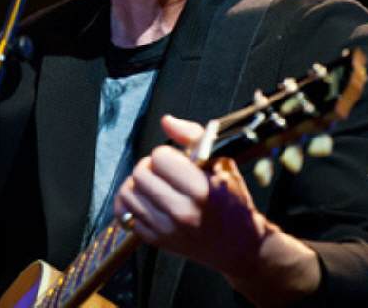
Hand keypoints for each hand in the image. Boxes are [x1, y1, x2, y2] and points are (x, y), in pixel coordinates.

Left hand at [113, 114, 320, 306]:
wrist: (241, 246)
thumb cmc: (233, 201)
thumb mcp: (222, 163)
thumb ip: (193, 137)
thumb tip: (166, 121)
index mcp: (200, 189)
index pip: (159, 157)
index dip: (167, 153)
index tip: (178, 161)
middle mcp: (182, 212)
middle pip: (140, 173)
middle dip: (151, 166)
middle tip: (165, 172)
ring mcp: (167, 230)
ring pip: (127, 194)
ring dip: (138, 184)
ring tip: (155, 185)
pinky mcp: (158, 242)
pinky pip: (126, 216)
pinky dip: (134, 205)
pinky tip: (148, 201)